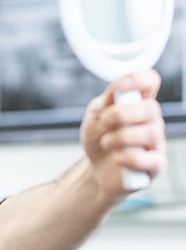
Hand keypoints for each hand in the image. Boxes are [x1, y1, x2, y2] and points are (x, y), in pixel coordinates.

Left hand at [80, 69, 165, 197]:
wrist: (95, 170)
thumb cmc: (98, 139)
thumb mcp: (95, 117)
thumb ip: (106, 103)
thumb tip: (117, 88)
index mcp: (137, 103)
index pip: (150, 82)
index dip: (139, 80)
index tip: (121, 87)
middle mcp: (151, 121)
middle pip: (152, 108)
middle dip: (123, 114)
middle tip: (104, 121)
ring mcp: (155, 143)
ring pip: (151, 133)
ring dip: (122, 137)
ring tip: (105, 142)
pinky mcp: (154, 166)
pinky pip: (151, 160)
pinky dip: (129, 158)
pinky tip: (117, 158)